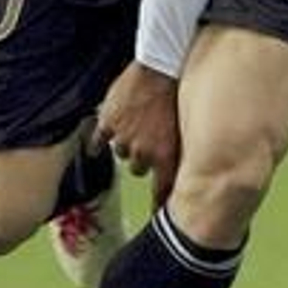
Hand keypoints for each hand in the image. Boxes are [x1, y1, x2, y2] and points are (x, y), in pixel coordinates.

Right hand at [95, 61, 180, 206]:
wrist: (160, 66)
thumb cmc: (178, 93)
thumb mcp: (185, 127)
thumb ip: (179, 151)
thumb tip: (188, 169)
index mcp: (165, 155)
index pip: (160, 191)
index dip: (158, 206)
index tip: (157, 220)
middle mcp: (143, 152)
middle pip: (138, 169)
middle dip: (142, 158)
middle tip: (147, 141)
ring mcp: (124, 137)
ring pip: (121, 153)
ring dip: (126, 143)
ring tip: (135, 124)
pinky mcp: (108, 123)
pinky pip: (98, 141)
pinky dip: (99, 142)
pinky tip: (99, 140)